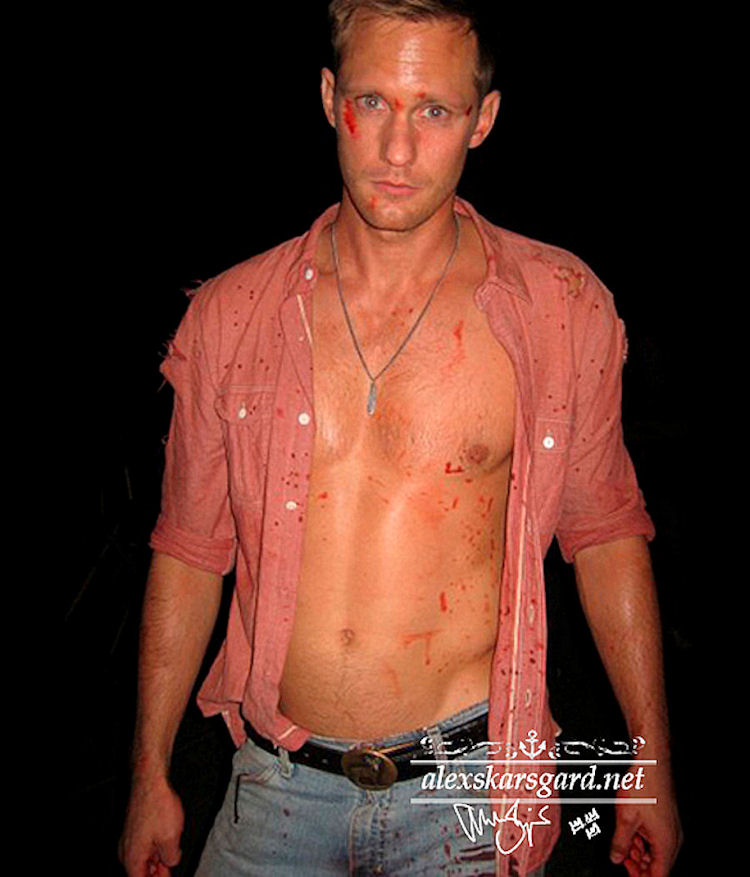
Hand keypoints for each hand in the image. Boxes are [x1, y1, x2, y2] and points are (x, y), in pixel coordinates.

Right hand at [119, 774, 183, 875]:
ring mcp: (129, 838)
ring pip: (143, 858)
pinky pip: (143, 845)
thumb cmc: (157, 806)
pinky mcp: (134, 827)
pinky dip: (155, 847)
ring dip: (157, 860)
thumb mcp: (171, 838)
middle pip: (140, 871)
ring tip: (172, 853)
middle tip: (170, 867)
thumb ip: (171, 858)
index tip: (166, 875)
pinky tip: (167, 841)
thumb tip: (171, 861)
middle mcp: (126, 850)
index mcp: (132, 858)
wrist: (150, 780)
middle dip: (156, 872)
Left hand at [610, 761, 681, 875]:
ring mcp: (670, 829)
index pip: (658, 875)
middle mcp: (672, 839)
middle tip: (622, 860)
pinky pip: (655, 839)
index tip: (630, 875)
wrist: (652, 763)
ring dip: (639, 854)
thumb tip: (616, 858)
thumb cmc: (643, 785)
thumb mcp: (625, 818)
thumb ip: (620, 843)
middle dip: (639, 867)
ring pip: (655, 852)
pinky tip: (630, 836)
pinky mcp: (665, 820)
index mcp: (666, 843)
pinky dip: (642, 841)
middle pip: (658, 866)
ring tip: (623, 847)